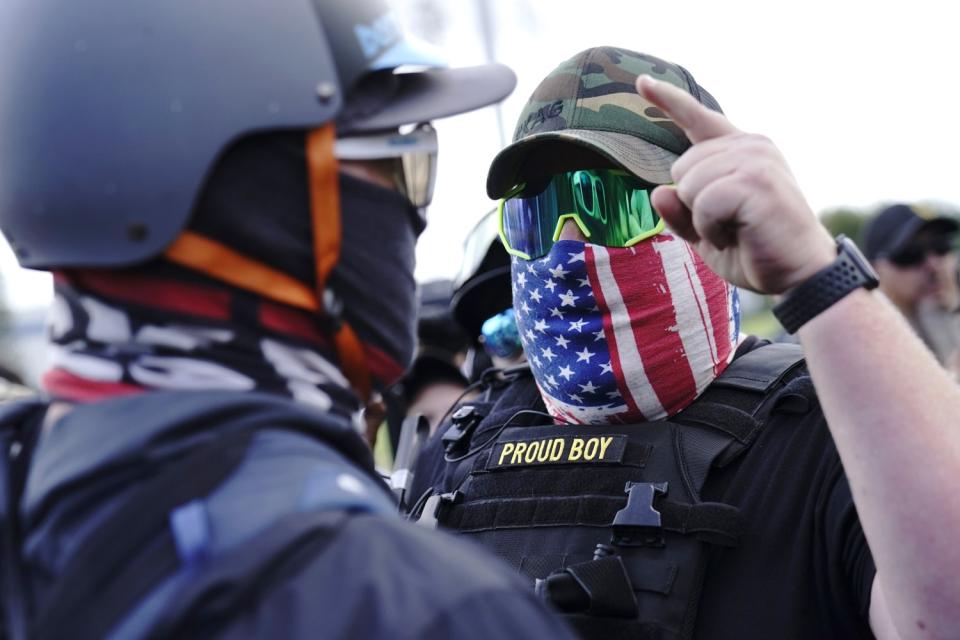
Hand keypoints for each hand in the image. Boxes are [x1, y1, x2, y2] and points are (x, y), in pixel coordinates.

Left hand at [635, 75, 835, 293]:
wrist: (801, 275)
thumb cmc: (755, 251)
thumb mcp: (705, 232)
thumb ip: (679, 211)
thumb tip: (658, 192)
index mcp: (741, 150)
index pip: (698, 119)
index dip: (668, 100)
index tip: (642, 82)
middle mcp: (750, 145)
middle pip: (680, 168)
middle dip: (691, 204)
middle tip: (728, 225)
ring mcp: (755, 159)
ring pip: (688, 185)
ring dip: (702, 219)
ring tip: (736, 230)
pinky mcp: (756, 179)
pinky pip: (702, 203)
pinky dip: (710, 228)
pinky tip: (738, 235)